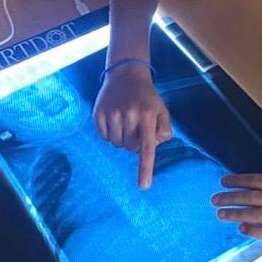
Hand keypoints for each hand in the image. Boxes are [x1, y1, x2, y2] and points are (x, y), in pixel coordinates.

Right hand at [93, 65, 171, 188]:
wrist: (125, 74)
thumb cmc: (147, 97)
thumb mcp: (162, 111)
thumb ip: (163, 131)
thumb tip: (152, 147)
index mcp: (147, 116)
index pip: (146, 147)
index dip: (145, 168)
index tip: (144, 186)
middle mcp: (129, 115)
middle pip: (130, 148)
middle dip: (134, 142)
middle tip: (136, 126)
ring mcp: (111, 114)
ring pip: (117, 145)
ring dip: (122, 138)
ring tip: (125, 121)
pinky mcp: (98, 114)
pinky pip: (104, 137)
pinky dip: (110, 133)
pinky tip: (114, 119)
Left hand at [213, 156, 261, 246]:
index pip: (257, 181)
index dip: (239, 180)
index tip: (224, 181)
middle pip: (252, 198)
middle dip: (231, 198)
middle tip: (214, 200)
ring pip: (257, 215)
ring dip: (237, 214)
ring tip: (222, 215)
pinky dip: (255, 230)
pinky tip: (242, 228)